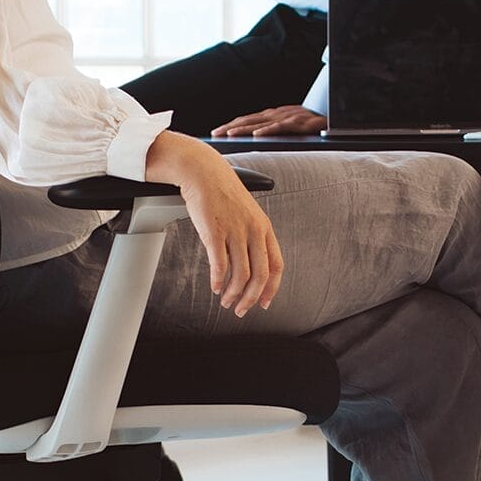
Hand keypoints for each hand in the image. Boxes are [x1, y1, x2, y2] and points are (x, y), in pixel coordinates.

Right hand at [145, 135, 285, 314]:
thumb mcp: (246, 214)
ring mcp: (235, 231)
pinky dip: (218, 281)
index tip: (264, 303)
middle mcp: (253, 230)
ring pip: (240, 274)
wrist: (203, 171)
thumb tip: (248, 265)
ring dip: (233, 293)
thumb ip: (251, 237)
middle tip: (241, 309)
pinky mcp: (214, 232)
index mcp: (264, 228)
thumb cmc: (222, 193)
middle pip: (259, 275)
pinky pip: (219, 265)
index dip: (272, 288)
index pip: (276, 265)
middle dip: (251, 298)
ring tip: (225, 300)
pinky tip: (215, 287)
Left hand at [215, 104, 326, 137]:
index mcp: (276, 116)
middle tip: (215, 134)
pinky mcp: (301, 123)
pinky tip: (257, 134)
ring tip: (229, 134)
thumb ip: (277, 135)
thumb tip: (258, 146)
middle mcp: (280, 114)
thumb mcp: (292, 130)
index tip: (216, 133)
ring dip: (244, 127)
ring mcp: (290, 117)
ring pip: (262, 122)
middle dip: (231, 126)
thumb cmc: (315, 127)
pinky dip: (268, 130)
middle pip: (250, 119)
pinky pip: (282, 126)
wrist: (340, 119)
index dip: (232, 125)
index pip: (249, 120)